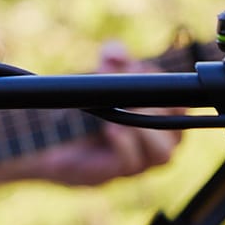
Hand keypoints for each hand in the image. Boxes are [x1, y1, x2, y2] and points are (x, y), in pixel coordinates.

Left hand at [6, 41, 181, 185]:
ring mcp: (135, 162)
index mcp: (156, 120)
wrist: (42, 142)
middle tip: (127, 92)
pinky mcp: (112, 172)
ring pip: (163, 154)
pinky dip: (124, 145)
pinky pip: (131, 164)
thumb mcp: (97, 82)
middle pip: (177, 131)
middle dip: (153, 107)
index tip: (138, 70)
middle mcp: (151, 144)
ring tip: (120, 117)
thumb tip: (116, 51)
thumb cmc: (79, 112)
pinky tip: (111, 130)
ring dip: (144, 131)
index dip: (165, 90)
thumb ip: (110, 63)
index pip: (181, 107)